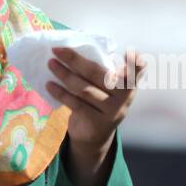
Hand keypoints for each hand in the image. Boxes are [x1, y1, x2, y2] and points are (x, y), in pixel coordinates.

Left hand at [47, 47, 145, 185]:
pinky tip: (49, 85)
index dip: (134, 63)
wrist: (95, 137)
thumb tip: (76, 49)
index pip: (135, 72)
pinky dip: (60, 93)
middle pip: (98, 75)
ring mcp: (111, 112)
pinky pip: (75, 104)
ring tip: (51, 64)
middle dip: (75, 60)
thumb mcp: (108, 88)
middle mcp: (124, 98)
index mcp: (129, 85)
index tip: (130, 52)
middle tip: (57, 49)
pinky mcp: (96, 123)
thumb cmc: (100, 102)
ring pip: (84, 89)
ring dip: (64, 74)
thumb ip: (104, 71)